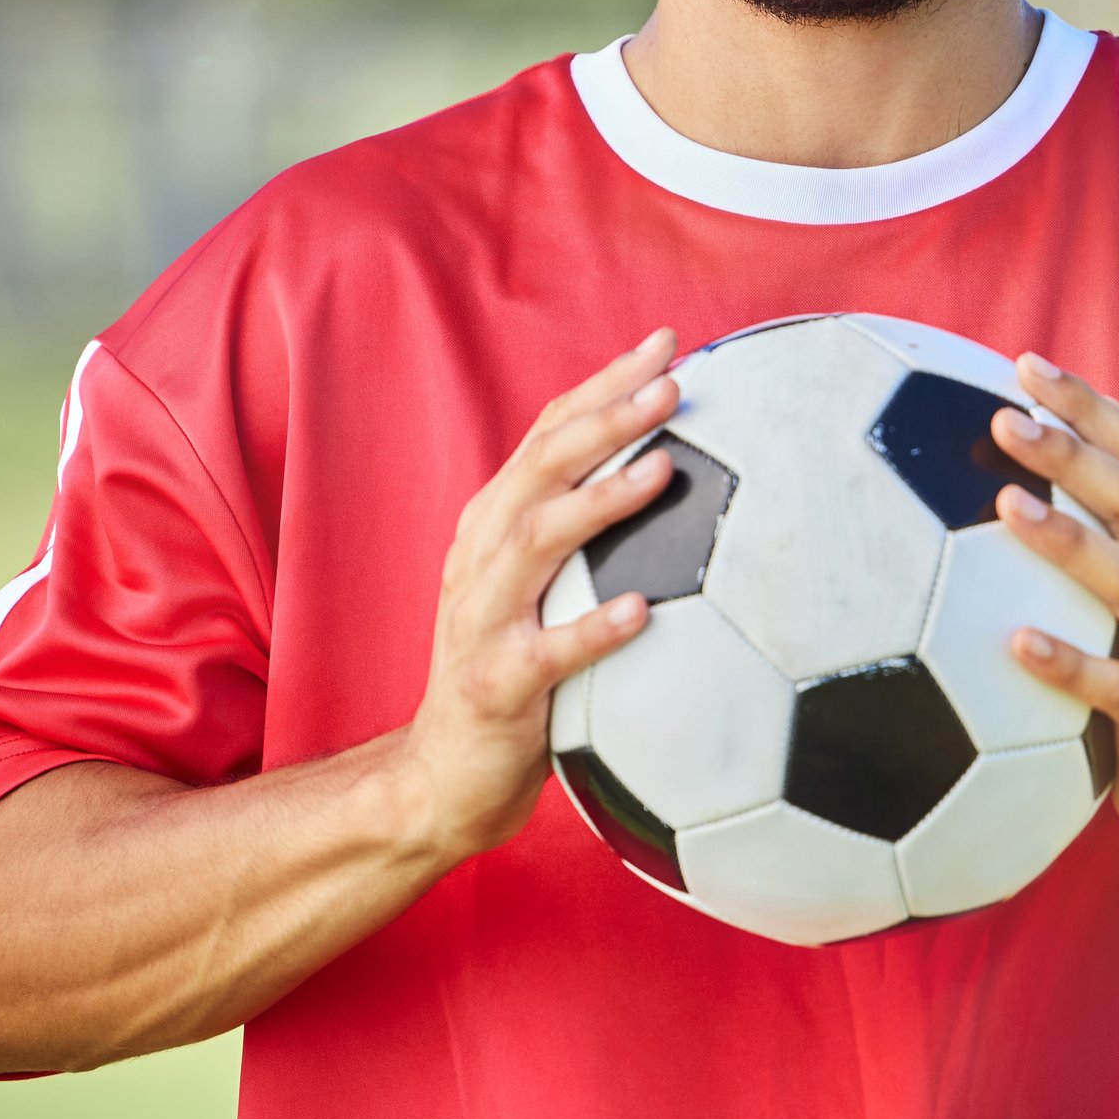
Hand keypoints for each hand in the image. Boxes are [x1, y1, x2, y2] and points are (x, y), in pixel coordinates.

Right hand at [389, 328, 680, 865]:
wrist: (445, 775)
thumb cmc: (515, 677)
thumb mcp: (540, 591)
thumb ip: (584, 538)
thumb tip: (671, 474)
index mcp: (495, 526)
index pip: (549, 433)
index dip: (603, 384)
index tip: (667, 343)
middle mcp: (481, 557)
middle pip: (542, 466)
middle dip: (607, 417)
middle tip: (674, 383)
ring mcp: (483, 619)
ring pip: (538, 541)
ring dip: (602, 501)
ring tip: (662, 469)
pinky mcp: (498, 684)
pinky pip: (549, 652)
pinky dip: (594, 627)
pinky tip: (643, 610)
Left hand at [990, 357, 1118, 882]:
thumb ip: (1104, 534)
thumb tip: (1003, 466)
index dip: (1087, 408)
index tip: (1024, 366)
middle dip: (1073, 454)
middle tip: (1006, 420)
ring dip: (1070, 542)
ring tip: (1008, 508)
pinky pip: (1116, 689)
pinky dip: (1068, 663)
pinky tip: (1014, 644)